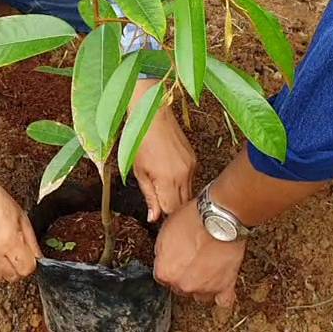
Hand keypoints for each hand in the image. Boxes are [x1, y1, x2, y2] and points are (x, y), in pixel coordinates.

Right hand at [0, 153, 40, 281]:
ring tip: (1, 250)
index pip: (26, 270)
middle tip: (15, 255)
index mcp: (9, 239)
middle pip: (12, 277)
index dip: (30, 264)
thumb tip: (38, 258)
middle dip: (17, 268)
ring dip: (3, 268)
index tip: (28, 258)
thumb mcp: (21, 216)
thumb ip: (31, 241)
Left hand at [133, 82, 196, 220]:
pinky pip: (191, 179)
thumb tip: (153, 217)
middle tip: (160, 204)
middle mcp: (184, 175)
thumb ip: (149, 196)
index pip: (172, 211)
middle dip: (172, 208)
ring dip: (178, 196)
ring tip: (164, 189)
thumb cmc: (139, 139)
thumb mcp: (139, 171)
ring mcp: (191, 166)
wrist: (152, 114)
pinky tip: (170, 176)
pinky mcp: (194, 159)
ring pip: (189, 193)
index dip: (164, 216)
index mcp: (168, 180)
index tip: (157, 215)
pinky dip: (182, 183)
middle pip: (183, 204)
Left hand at [153, 201, 246, 306]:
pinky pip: (223, 300)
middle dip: (185, 276)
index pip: (163, 277)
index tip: (178, 259)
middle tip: (194, 259)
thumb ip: (162, 252)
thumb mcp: (165, 230)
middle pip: (181, 287)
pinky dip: (222, 294)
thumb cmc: (193, 220)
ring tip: (207, 268)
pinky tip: (220, 285)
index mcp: (165, 272)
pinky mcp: (224, 287)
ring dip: (202, 285)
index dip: (171, 266)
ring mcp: (204, 288)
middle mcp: (182, 285)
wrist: (219, 218)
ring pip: (200, 295)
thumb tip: (163, 258)